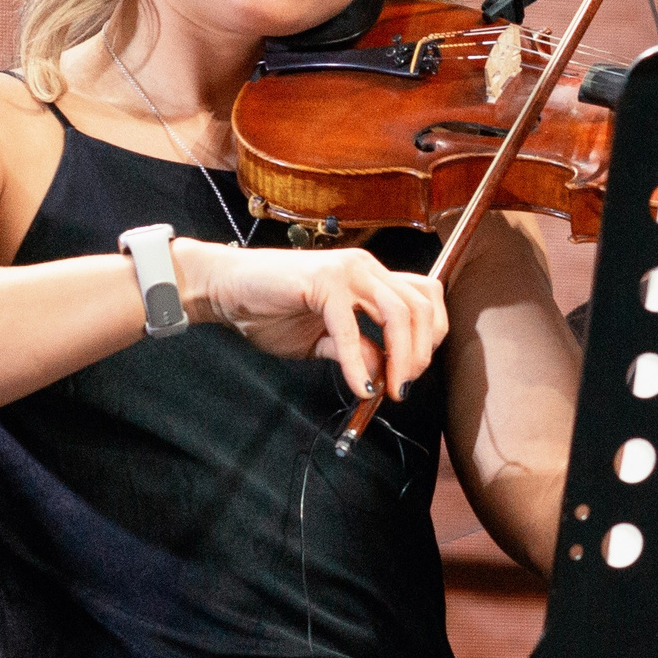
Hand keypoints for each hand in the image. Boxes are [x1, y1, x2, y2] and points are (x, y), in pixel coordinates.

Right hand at [174, 238, 446, 400]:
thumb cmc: (270, 310)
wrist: (225, 289)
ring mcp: (346, 270)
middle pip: (421, 307)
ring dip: (402, 357)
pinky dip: (358, 363)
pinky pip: (351, 328)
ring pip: (399, 313)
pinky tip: (358, 387)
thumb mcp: (323, 340)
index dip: (431, 335)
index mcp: (370, 276)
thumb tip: (383, 376)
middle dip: (421, 353)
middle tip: (403, 388)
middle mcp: (365, 267)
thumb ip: (356, 351)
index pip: (426, 297)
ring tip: (389, 389)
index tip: (414, 370)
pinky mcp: (323, 281)